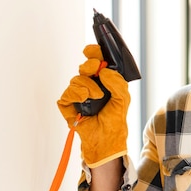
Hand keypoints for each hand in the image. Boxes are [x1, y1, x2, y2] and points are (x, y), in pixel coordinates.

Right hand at [57, 45, 129, 166]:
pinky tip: (84, 100)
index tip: (93, 50)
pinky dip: (75, 94)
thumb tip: (105, 71)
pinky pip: (66, 94)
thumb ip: (118, 83)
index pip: (97, 62)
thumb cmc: (114, 120)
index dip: (93, 53)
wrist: (106, 140)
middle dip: (89, 65)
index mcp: (104, 82)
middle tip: (96, 70)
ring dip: (87, 86)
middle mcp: (90, 86)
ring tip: (96, 96)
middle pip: (84, 67)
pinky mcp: (68, 106)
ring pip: (76, 80)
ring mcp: (78, 96)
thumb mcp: (123, 99)